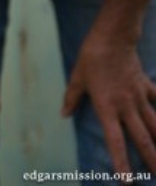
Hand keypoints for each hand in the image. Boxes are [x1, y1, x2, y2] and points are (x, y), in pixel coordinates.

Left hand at [62, 34, 155, 174]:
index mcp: (107, 107)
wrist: (112, 38)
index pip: (115, 140)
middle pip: (142, 138)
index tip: (127, 180)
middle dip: (151, 160)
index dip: (121, 161)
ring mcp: (139, 97)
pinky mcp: (146, 86)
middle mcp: (126, 106)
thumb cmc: (91, 58)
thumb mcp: (76, 78)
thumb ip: (71, 98)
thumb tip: (63, 114)